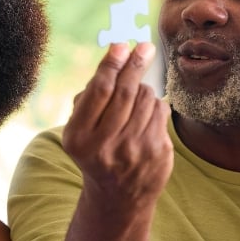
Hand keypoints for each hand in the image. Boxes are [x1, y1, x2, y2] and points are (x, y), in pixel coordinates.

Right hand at [61, 42, 171, 207]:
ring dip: (142, 88)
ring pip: (146, 98)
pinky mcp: (158, 152)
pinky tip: (145, 116)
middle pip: (125, 92)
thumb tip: (117, 54)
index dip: (111, 64)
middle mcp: (106, 146)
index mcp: (79, 138)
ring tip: (135, 96)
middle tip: (144, 47)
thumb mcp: (80, 129)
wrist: (118, 196)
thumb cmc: (96, 150)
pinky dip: (153, 106)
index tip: (121, 45)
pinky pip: (160, 111)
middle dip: (135, 64)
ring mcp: (135, 151)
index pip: (99, 92)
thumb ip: (90, 96)